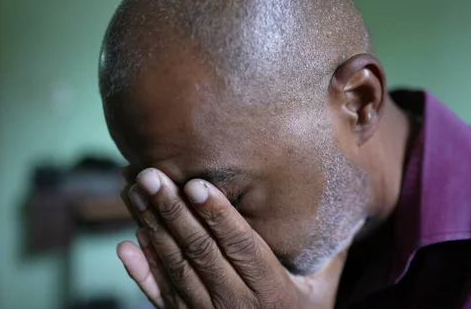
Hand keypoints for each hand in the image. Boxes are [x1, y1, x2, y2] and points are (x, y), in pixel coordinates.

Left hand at [117, 168, 346, 308]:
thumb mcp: (324, 288)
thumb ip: (328, 251)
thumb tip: (344, 207)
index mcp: (272, 291)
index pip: (243, 248)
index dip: (219, 216)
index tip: (197, 185)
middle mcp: (236, 304)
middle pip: (201, 253)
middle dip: (173, 212)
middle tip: (149, 175)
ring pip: (176, 268)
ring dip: (152, 228)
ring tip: (134, 191)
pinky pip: (161, 297)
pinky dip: (142, 272)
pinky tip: (126, 245)